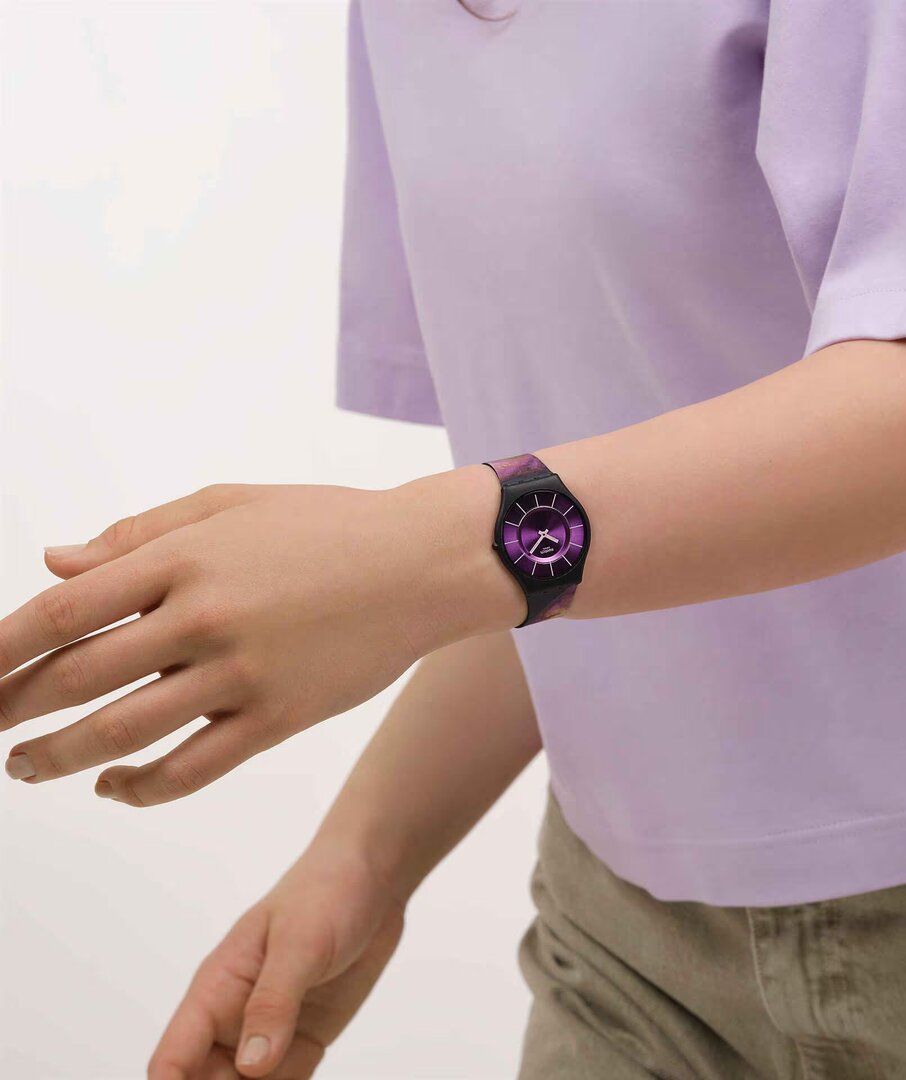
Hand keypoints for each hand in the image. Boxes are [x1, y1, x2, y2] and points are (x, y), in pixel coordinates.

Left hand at [0, 475, 516, 804]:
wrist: (422, 564)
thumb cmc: (328, 523)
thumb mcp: (232, 503)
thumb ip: (138, 532)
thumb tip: (52, 562)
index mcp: (185, 557)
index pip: (62, 612)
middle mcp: (203, 619)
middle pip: (77, 678)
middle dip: (8, 708)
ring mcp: (242, 675)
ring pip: (123, 732)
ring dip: (56, 757)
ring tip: (22, 767)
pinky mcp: (279, 719)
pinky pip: (193, 768)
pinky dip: (141, 787)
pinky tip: (112, 788)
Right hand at [148, 838, 405, 1078]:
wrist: (374, 877)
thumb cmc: (326, 891)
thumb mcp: (299, 942)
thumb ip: (273, 1002)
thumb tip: (251, 1068)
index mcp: (217, 987)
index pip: (173, 1058)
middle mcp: (236, 1016)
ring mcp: (271, 1030)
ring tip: (287, 1078)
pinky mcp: (305, 1038)